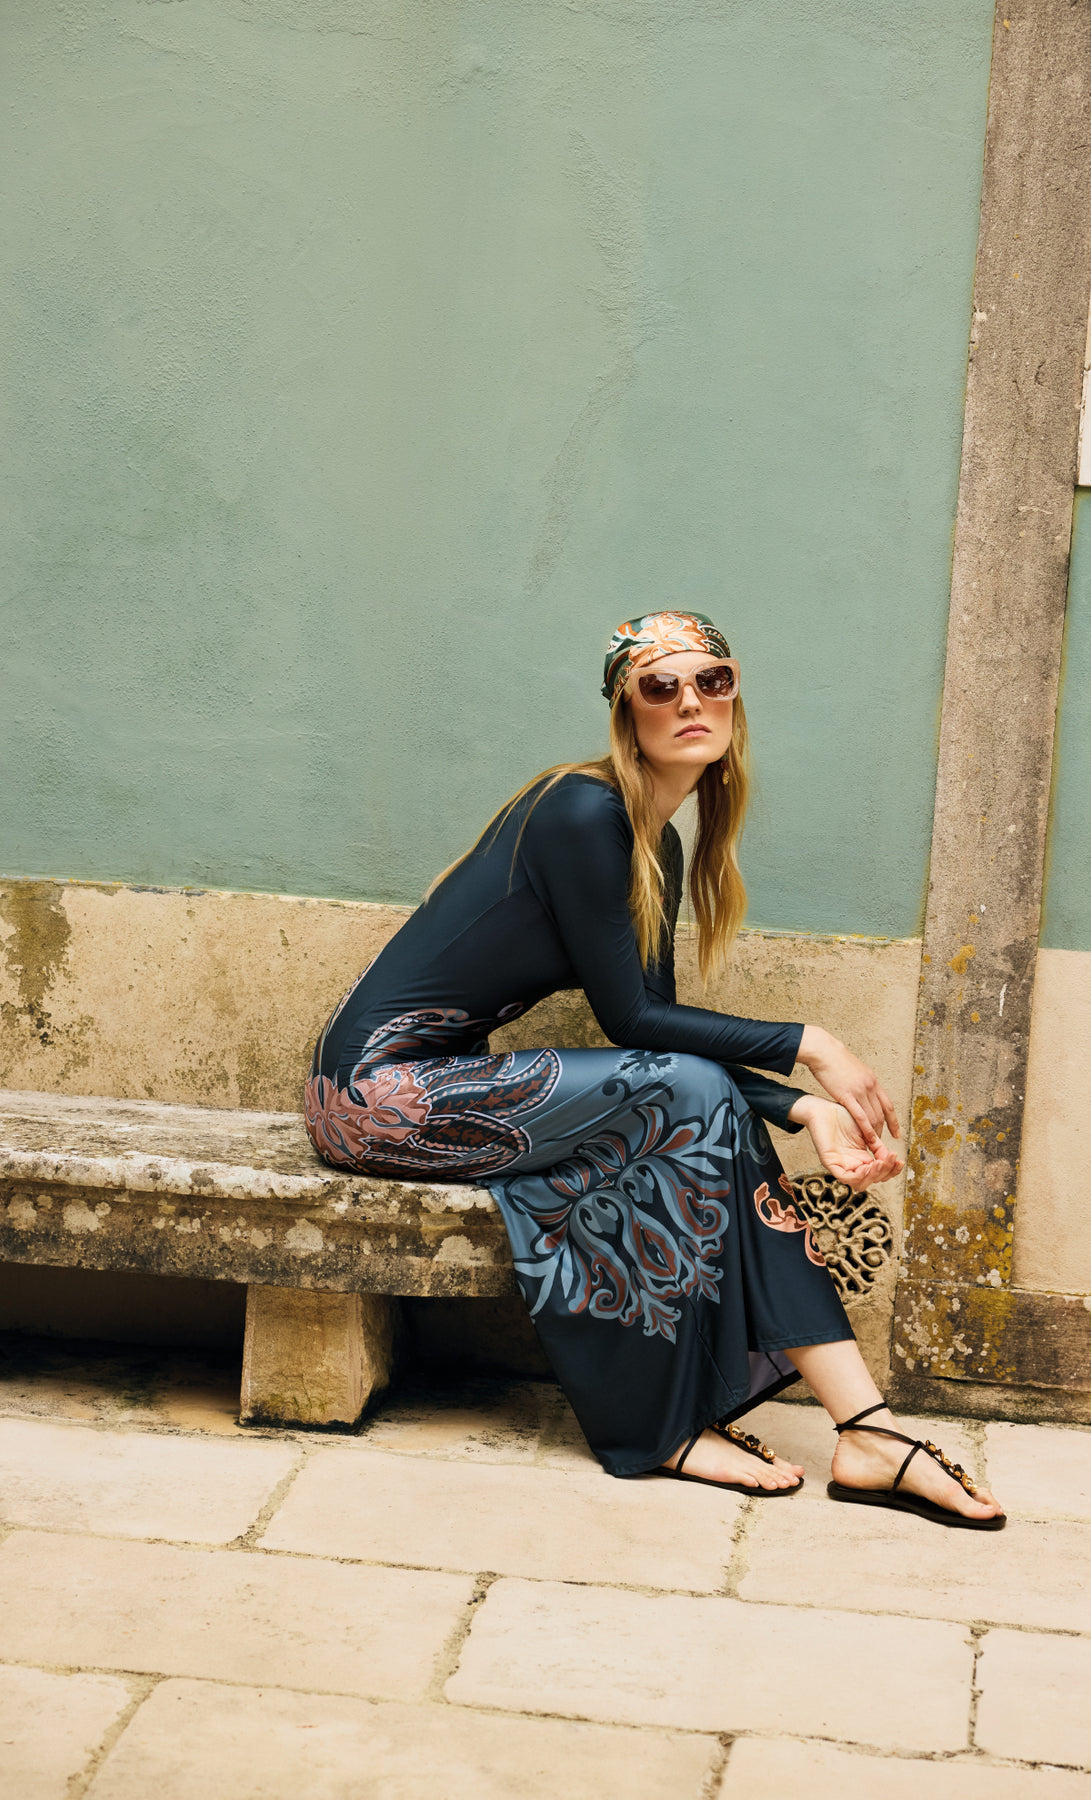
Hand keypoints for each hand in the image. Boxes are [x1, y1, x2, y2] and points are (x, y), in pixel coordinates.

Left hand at [788, 1095, 903, 1191]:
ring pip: (860, 1183)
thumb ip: (878, 1146)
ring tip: (880, 1163)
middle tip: (891, 1159)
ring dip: (874, 1175)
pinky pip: (845, 1178)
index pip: (880, 1172)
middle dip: (885, 1172)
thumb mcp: (867, 1132)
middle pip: (873, 1180)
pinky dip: (858, 1175)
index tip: (900, 1160)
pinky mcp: (830, 1163)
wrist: (825, 1108)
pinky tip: (867, 1166)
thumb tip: (891, 1157)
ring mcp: (841, 1165)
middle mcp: (852, 1165)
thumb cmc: (844, 1118)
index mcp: (862, 1158)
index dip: (892, 1170)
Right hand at [796, 1026, 900, 1155]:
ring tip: (873, 1145)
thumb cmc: (835, 1060)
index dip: (894, 1121)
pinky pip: (860, 1116)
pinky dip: (866, 1129)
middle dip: (883, 1131)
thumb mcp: (855, 1070)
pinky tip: (867, 1138)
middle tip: (880, 1144)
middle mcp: (870, 1086)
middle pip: (881, 1114)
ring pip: (873, 1117)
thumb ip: (861, 1083)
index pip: (888, 1105)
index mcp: (872, 1080)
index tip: (896, 1133)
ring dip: (875, 1133)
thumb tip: (863, 1092)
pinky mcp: (847, 1095)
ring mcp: (860, 1091)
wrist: (824, 1051)